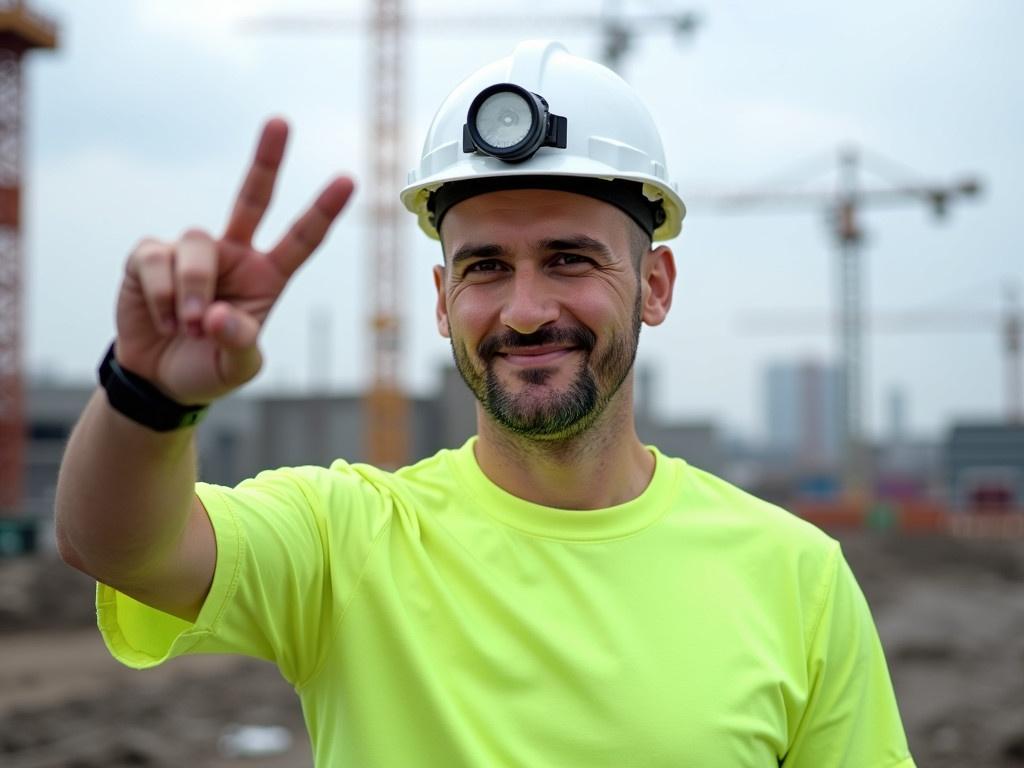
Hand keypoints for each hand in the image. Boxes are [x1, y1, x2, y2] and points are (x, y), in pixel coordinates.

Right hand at [114, 118, 353, 404]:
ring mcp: (193, 253)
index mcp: (267, 277)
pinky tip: (162, 318)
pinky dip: (160, 294)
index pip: (301, 239)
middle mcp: (234, 255)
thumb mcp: (237, 368)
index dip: (323, 210)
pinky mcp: (151, 257)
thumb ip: (238, 343)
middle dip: (267, 160)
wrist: (160, 380)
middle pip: (252, 197)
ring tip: (187, 326)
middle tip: (281, 122)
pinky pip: (156, 260)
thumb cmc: (209, 368)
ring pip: (196, 243)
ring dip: (191, 289)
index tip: (349, 179)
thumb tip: (215, 314)